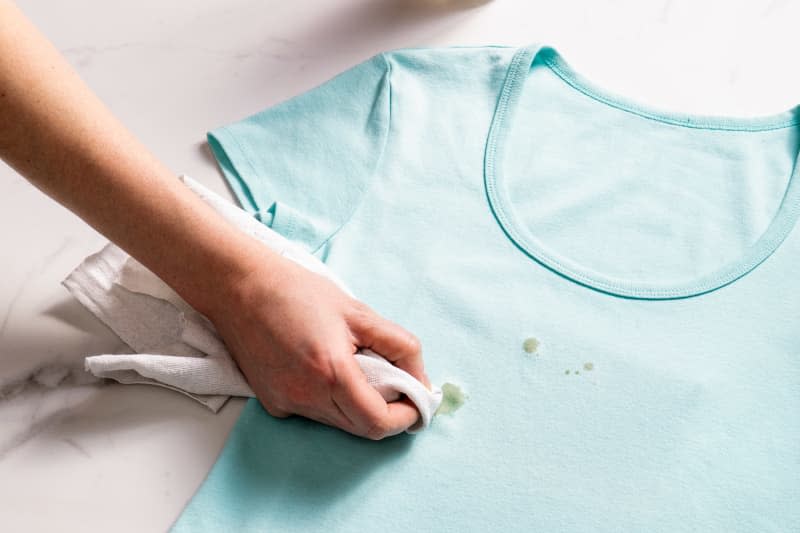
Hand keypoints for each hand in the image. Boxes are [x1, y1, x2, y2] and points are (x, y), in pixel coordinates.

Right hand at [206, 249, 430, 439]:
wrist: (239, 287)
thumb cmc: (297, 292)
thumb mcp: (359, 312)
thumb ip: (400, 346)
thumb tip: (421, 380)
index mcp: (332, 373)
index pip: (379, 422)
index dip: (406, 417)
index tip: (418, 401)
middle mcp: (306, 397)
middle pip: (361, 429)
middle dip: (388, 413)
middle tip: (399, 385)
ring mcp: (286, 404)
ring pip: (339, 423)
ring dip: (360, 406)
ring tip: (359, 367)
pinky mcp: (272, 403)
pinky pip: (315, 413)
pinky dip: (332, 400)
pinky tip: (326, 368)